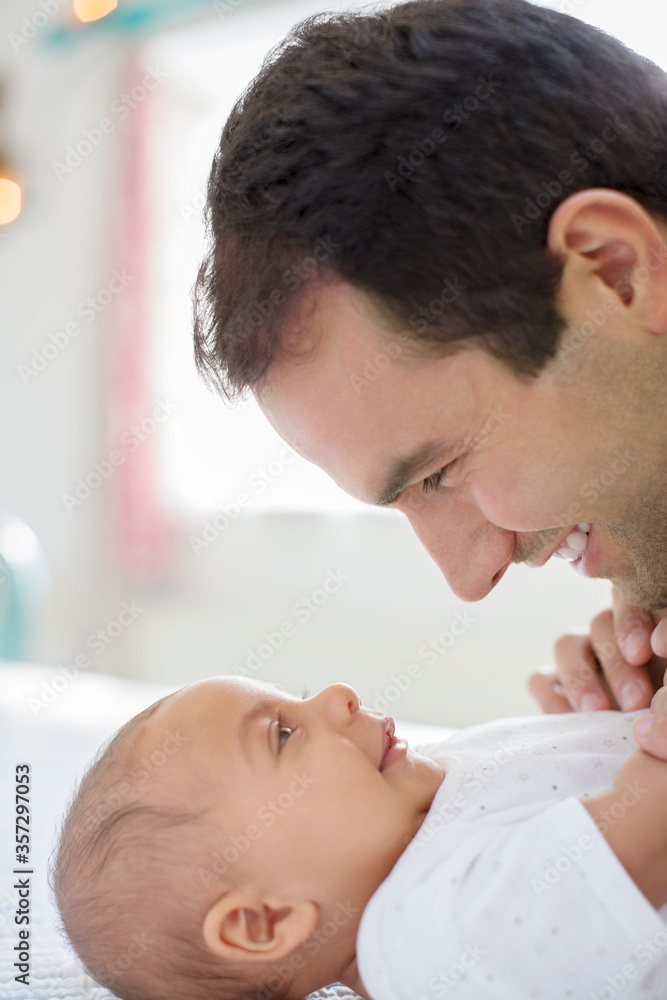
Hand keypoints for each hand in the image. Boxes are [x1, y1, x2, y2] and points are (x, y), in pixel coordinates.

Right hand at [528, 590, 666, 714]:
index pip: (631, 601)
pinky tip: (568, 716)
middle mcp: (609, 630)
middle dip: (617, 662)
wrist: (653, 744)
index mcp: (644, 622)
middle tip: (636, 698)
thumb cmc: (666, 705)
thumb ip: (666, 663)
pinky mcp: (553, 684)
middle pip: (600, 624)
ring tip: (598, 710)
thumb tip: (659, 644)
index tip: (651, 650)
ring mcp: (578, 655)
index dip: (633, 620)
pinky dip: (552, 696)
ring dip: (582, 677)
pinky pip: (540, 680)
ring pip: (567, 644)